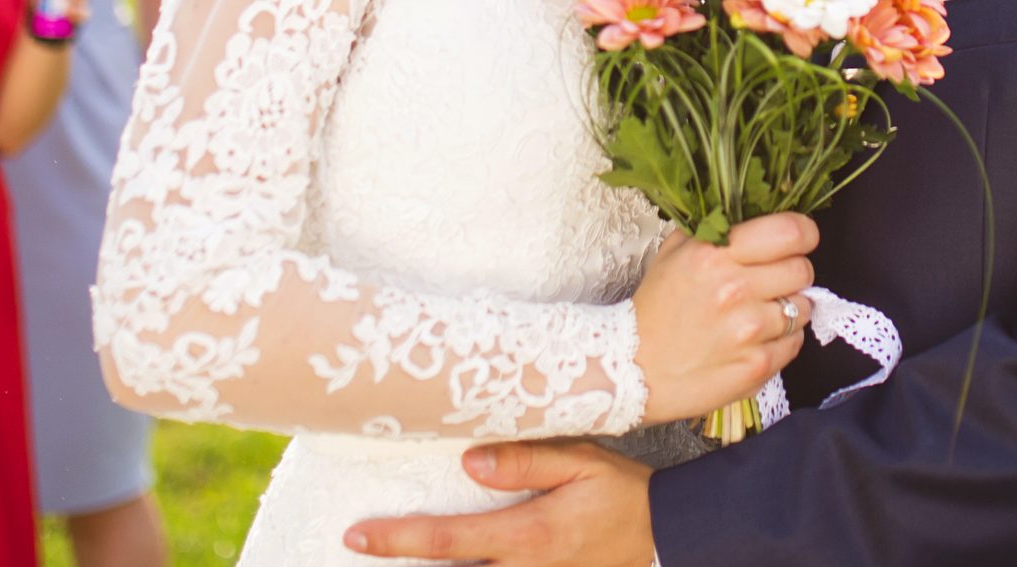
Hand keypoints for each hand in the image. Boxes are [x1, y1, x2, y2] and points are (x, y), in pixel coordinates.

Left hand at [344, 441, 652, 563]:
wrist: (664, 534)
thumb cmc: (621, 492)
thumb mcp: (582, 461)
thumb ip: (526, 459)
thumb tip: (470, 461)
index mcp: (527, 536)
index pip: (446, 541)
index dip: (397, 540)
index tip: (355, 534)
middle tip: (352, 546)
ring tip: (386, 555)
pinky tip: (445, 564)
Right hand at [630, 213, 815, 423]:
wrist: (633, 370)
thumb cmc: (655, 309)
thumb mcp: (674, 252)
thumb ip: (713, 227)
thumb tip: (755, 211)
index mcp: (715, 254)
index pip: (790, 232)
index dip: (803, 233)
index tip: (800, 239)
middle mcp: (735, 289)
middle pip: (802, 269)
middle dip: (793, 271)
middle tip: (772, 280)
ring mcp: (749, 331)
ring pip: (803, 307)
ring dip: (787, 308)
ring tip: (758, 313)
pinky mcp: (757, 366)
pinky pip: (795, 342)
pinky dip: (781, 340)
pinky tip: (754, 340)